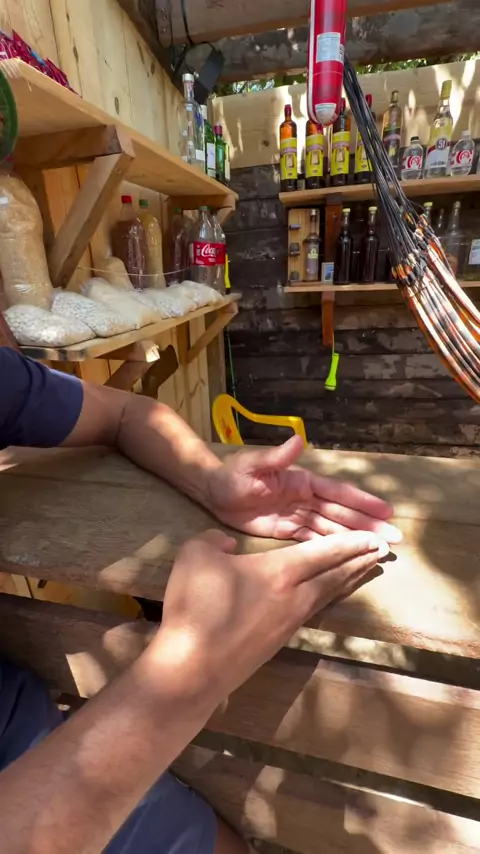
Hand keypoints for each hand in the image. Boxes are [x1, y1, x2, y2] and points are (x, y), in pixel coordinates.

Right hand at [155, 528, 381, 701]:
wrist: (192, 667)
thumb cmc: (195, 607)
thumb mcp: (194, 555)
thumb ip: (214, 540)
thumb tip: (226, 544)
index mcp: (279, 571)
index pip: (324, 552)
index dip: (350, 543)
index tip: (374, 537)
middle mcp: (295, 596)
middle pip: (335, 574)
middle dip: (360, 559)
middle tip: (383, 551)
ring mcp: (290, 621)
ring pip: (328, 594)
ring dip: (350, 579)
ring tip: (368, 569)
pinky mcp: (279, 640)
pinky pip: (314, 609)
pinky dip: (330, 596)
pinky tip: (328, 595)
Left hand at [207, 436, 401, 546]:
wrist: (214, 492)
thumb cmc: (233, 473)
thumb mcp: (253, 464)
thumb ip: (276, 457)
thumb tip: (298, 440)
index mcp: (302, 481)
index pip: (338, 492)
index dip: (362, 502)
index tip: (386, 512)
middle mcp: (306, 498)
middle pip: (342, 513)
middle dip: (368, 525)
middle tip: (394, 540)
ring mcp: (299, 515)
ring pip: (333, 528)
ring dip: (355, 539)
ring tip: (380, 551)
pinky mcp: (288, 530)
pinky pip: (314, 540)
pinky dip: (332, 548)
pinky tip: (350, 558)